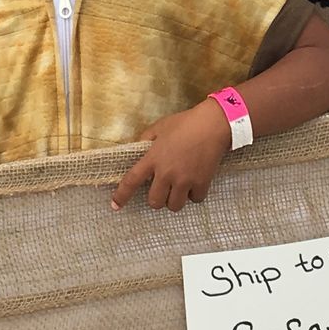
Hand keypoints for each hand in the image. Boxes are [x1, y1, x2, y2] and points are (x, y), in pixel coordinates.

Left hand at [111, 100, 232, 211]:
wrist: (213, 124)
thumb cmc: (185, 123)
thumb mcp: (160, 127)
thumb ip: (146, 139)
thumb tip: (139, 150)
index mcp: (153, 158)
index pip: (132, 180)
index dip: (122, 195)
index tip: (115, 206)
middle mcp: (166, 173)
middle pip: (155, 202)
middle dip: (157, 198)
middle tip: (163, 189)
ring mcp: (184, 180)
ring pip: (174, 206)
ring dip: (175, 199)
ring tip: (180, 188)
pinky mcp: (201, 183)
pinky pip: (195, 199)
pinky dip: (194, 194)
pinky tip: (196, 183)